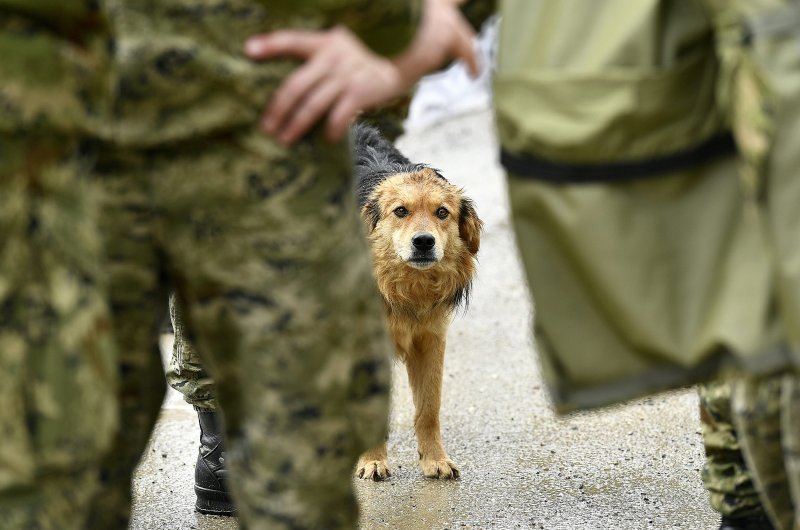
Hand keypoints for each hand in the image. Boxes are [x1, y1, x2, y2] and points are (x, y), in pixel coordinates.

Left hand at [245, 27, 404, 144]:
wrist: (405, 57)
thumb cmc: (366, 59)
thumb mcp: (342, 46)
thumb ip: (319, 58)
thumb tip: (289, 81)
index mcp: (325, 42)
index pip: (292, 41)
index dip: (270, 45)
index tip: (248, 50)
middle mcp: (333, 57)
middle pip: (296, 85)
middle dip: (278, 109)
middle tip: (266, 129)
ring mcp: (346, 75)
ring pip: (313, 105)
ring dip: (296, 125)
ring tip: (284, 140)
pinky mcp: (361, 92)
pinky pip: (340, 115)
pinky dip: (332, 130)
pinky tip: (328, 139)